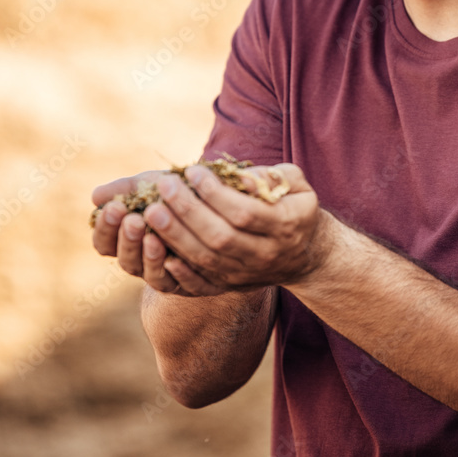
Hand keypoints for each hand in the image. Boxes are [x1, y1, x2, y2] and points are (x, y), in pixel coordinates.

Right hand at [91, 170, 199, 295]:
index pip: (104, 242)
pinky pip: (182, 286)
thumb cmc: (172, 193)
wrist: (212, 202)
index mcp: (125, 240)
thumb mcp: (149, 186)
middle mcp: (141, 263)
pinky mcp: (192, 284)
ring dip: (150, 258)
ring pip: (152, 276)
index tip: (114, 207)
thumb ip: (124, 190)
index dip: (105, 228)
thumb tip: (96, 197)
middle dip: (128, 240)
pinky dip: (178, 274)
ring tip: (153, 238)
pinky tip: (176, 259)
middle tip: (133, 221)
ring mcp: (165, 275)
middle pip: (126, 260)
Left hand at [139, 162, 329, 296]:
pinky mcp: (231, 284)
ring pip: (206, 259)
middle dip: (188, 211)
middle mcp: (265, 254)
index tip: (192, 171)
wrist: (305, 254)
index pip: (244, 212)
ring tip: (152, 210)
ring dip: (175, 235)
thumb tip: (240, 177)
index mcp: (285, 225)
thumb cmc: (295, 206)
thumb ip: (271, 176)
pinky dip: (179, 268)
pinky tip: (158, 249)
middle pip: (220, 237)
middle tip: (164, 187)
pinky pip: (201, 283)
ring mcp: (246, 273)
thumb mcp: (296, 184)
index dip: (215, 193)